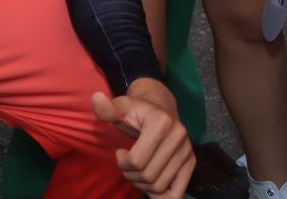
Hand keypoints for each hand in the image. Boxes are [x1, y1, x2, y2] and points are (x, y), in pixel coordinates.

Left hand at [95, 80, 194, 197]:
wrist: (161, 107)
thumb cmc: (137, 111)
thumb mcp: (121, 108)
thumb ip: (107, 109)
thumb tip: (96, 98)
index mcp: (161, 122)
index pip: (136, 161)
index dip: (122, 163)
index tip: (120, 153)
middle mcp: (179, 135)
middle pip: (147, 175)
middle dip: (131, 175)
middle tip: (127, 165)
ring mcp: (187, 150)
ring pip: (158, 186)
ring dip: (142, 184)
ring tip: (138, 170)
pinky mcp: (191, 161)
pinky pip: (177, 192)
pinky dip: (162, 197)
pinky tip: (151, 189)